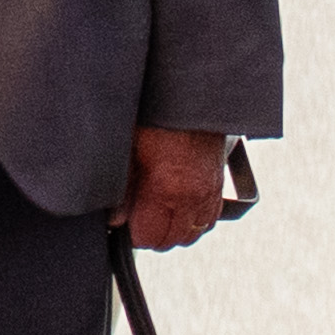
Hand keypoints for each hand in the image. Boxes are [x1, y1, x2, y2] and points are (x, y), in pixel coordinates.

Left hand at [115, 126, 227, 250]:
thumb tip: (115, 219)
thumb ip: (122, 186)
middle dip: (150, 234)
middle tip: (132, 217)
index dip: (130, 234)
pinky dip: (193, 218)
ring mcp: (211, 192)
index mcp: (167, 189)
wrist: (192, 94)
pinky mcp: (220, 184)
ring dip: (174, 228)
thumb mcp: (127, 146)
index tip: (120, 222)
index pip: (149, 237)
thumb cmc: (155, 115)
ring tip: (153, 212)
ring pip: (193, 232)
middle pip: (172, 240)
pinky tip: (176, 205)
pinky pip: (209, 217)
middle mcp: (194, 196)